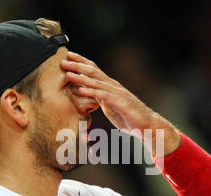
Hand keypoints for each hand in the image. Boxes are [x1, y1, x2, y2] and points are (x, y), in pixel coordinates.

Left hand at [60, 51, 180, 155]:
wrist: (147, 126)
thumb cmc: (128, 118)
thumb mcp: (109, 107)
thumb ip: (99, 99)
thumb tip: (86, 95)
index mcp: (110, 86)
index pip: (94, 70)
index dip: (81, 62)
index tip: (68, 56)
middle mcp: (114, 86)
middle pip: (93, 72)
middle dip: (77, 65)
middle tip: (63, 60)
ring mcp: (118, 93)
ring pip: (97, 82)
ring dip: (81, 77)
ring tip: (68, 73)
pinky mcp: (120, 103)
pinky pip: (103, 96)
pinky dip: (91, 92)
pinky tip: (80, 90)